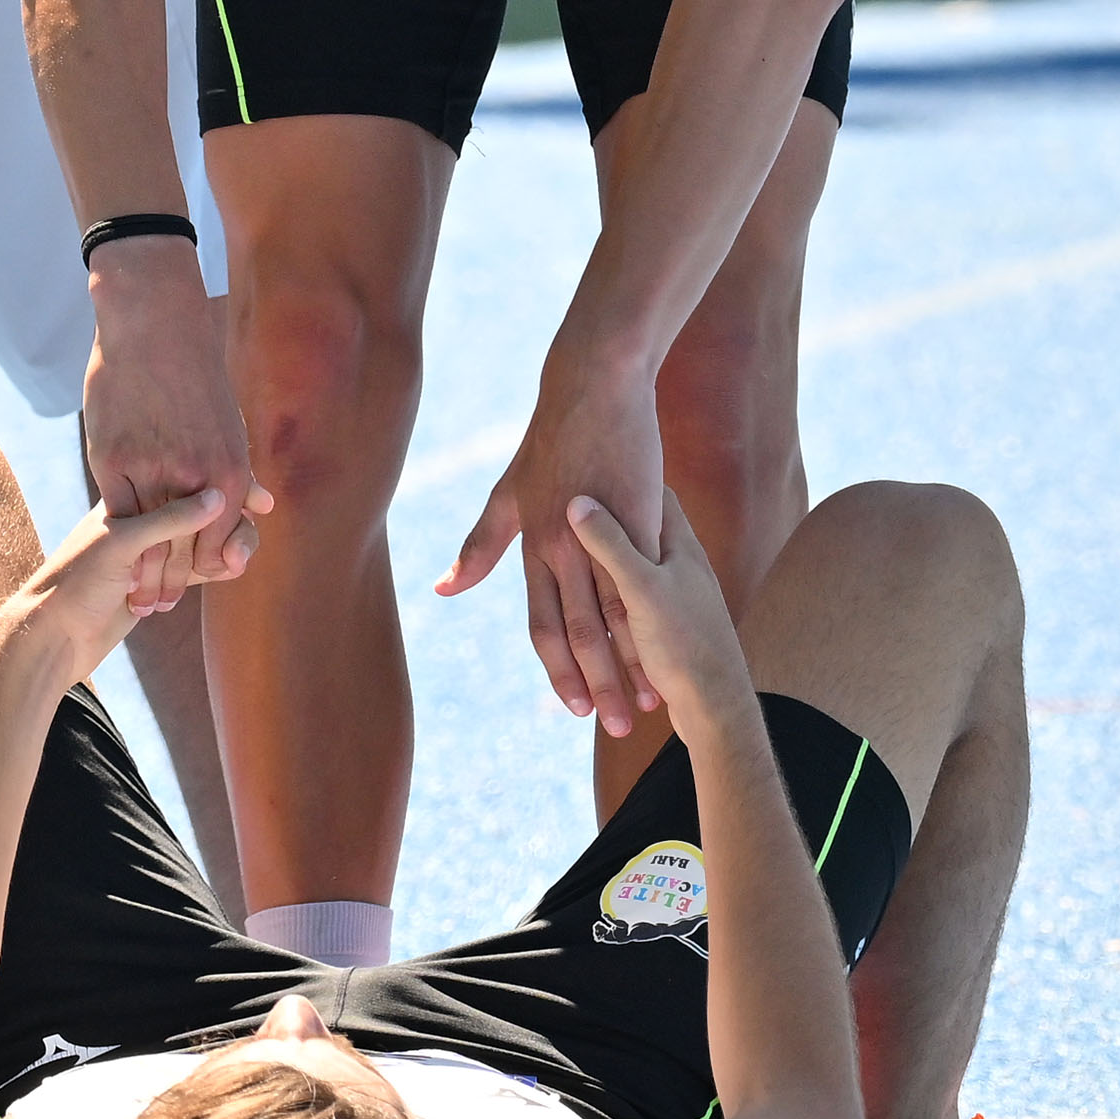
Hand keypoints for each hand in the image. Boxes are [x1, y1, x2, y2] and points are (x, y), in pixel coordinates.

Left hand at [27, 484, 240, 671]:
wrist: (53, 637)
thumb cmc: (76, 581)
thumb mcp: (121, 542)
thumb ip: (168, 519)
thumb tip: (219, 496)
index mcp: (136, 495)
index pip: (194, 478)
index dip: (229, 486)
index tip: (263, 500)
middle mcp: (151, 517)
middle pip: (210, 509)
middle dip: (236, 521)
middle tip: (247, 540)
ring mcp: (159, 550)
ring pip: (210, 539)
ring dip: (230, 547)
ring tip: (235, 564)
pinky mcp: (163, 581)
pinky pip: (202, 568)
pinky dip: (220, 567)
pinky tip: (230, 571)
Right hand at [83, 237, 271, 614]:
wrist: (154, 327)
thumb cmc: (195, 377)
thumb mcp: (228, 425)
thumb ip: (243, 473)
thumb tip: (264, 508)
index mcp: (228, 469)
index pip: (219, 540)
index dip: (205, 570)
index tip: (193, 589)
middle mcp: (194, 476)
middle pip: (183, 549)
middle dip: (171, 584)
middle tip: (155, 608)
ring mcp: (151, 469)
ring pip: (147, 539)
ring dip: (142, 573)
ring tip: (133, 595)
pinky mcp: (113, 459)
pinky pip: (117, 511)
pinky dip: (118, 540)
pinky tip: (112, 557)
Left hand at [437, 356, 664, 736]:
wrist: (592, 389)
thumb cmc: (549, 438)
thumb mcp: (507, 492)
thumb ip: (479, 546)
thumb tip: (443, 589)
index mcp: (533, 546)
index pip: (542, 624)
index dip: (558, 671)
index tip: (573, 708)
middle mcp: (562, 548)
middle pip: (578, 633)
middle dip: (597, 686)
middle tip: (613, 729)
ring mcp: (601, 536)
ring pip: (614, 617)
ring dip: (632, 665)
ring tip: (650, 704)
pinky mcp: (638, 520)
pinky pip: (646, 582)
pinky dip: (659, 622)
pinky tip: (675, 649)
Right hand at [564, 488, 755, 748]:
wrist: (718, 707)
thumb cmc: (686, 643)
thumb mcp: (643, 590)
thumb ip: (612, 545)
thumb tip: (577, 503)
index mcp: (675, 544)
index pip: (654, 491)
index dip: (626, 473)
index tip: (598, 452)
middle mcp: (679, 560)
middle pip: (640, 521)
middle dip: (608, 514)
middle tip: (576, 489)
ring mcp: (675, 591)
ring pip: (631, 563)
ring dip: (605, 561)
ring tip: (578, 536)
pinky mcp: (667, 624)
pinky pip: (630, 600)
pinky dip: (612, 595)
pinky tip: (597, 593)